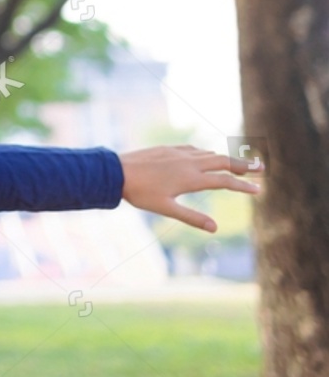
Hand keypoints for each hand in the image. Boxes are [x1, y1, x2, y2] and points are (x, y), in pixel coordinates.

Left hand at [119, 146, 260, 231]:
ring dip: (226, 158)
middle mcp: (189, 162)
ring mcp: (179, 153)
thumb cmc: (140, 193)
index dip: (243, 185)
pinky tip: (207, 156)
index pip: (225, 181)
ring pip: (209, 153)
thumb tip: (215, 228)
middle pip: (223, 161)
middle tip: (261, 167)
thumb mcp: (166, 209)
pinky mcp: (168, 148)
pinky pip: (194, 148)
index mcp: (191, 178)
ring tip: (239, 163)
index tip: (258, 190)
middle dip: (243, 165)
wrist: (117, 171)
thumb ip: (192, 218)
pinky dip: (206, 152)